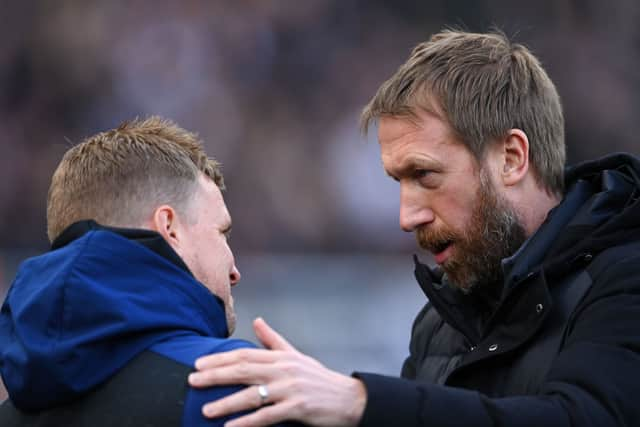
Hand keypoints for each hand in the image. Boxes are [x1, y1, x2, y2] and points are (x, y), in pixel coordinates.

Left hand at [188, 317, 366, 426]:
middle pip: (244, 370)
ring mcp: (291, 389)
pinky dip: (247, 423)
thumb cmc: (319, 379)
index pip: (245, 354)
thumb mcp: (297, 356)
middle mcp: (284, 370)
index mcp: (281, 357)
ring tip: (206, 410)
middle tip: (192, 380)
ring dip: (227, 403)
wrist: (349, 399)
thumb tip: (257, 321)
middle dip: (216, 375)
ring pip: (252, 395)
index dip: (220, 358)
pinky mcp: (298, 408)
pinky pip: (267, 416)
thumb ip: (274, 340)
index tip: (198, 364)